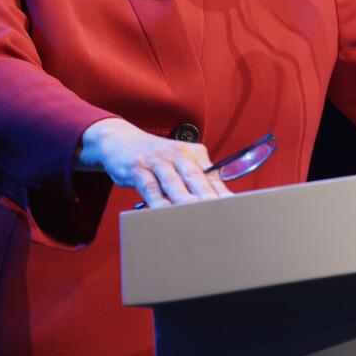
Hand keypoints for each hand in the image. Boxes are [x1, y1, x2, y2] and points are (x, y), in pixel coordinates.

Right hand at [75, 118, 232, 207]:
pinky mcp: (138, 168)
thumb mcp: (178, 163)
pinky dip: (157, 200)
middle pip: (195, 177)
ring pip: (173, 182)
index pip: (212, 175)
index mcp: (194, 153)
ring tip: (194, 214)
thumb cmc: (156, 159)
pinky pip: (150, 187)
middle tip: (218, 211)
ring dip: (184, 199)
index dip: (222, 192)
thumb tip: (217, 204)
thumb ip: (195, 181)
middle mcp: (178, 153)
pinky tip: (163, 212)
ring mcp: (157, 160)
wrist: (121, 141)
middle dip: (207, 195)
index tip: (233, 207)